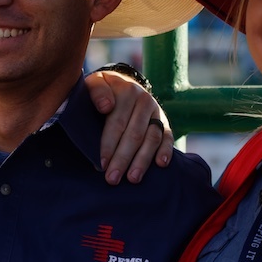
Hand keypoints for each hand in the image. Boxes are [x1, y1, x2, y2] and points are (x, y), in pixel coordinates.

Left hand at [86, 68, 173, 184]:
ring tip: (132, 179)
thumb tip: (105, 107)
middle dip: (123, 159)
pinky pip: (167, 137)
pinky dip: (166, 151)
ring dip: (142, 160)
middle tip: (112, 178)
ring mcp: (156, 112)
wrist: (121, 84)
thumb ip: (97, 91)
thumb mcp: (94, 83)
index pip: (117, 122)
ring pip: (151, 138)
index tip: (101, 164)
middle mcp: (144, 100)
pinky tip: (160, 164)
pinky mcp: (163, 122)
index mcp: (126, 91)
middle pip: (134, 134)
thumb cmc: (102, 90)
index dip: (109, 144)